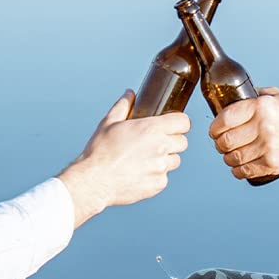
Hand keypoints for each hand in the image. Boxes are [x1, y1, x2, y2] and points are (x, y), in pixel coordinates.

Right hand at [58, 90, 190, 225]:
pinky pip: (164, 178)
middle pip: (183, 142)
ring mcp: (161, 168)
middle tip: (157, 143)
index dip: (179, 123)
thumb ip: (123, 106)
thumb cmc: (100, 152)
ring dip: (166, 159)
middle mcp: (161, 147)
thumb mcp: (109, 123)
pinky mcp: (158, 184)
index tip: (173, 126)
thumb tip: (130, 93)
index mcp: (151, 129)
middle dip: (173, 141)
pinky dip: (156, 176)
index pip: (183, 122)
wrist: (94, 181)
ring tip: (146, 160)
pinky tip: (140, 173)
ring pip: (175, 161)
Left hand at [210, 88, 278, 180]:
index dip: (215, 128)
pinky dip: (237, 171)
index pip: (225, 119)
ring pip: (233, 158)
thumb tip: (234, 97)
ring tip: (231, 155)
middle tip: (222, 144)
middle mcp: (263, 126)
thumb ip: (256, 96)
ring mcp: (267, 147)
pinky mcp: (271, 164)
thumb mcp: (278, 97)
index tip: (214, 131)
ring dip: (228, 158)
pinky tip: (239, 166)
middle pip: (226, 141)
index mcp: (262, 106)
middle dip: (219, 144)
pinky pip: (244, 171)